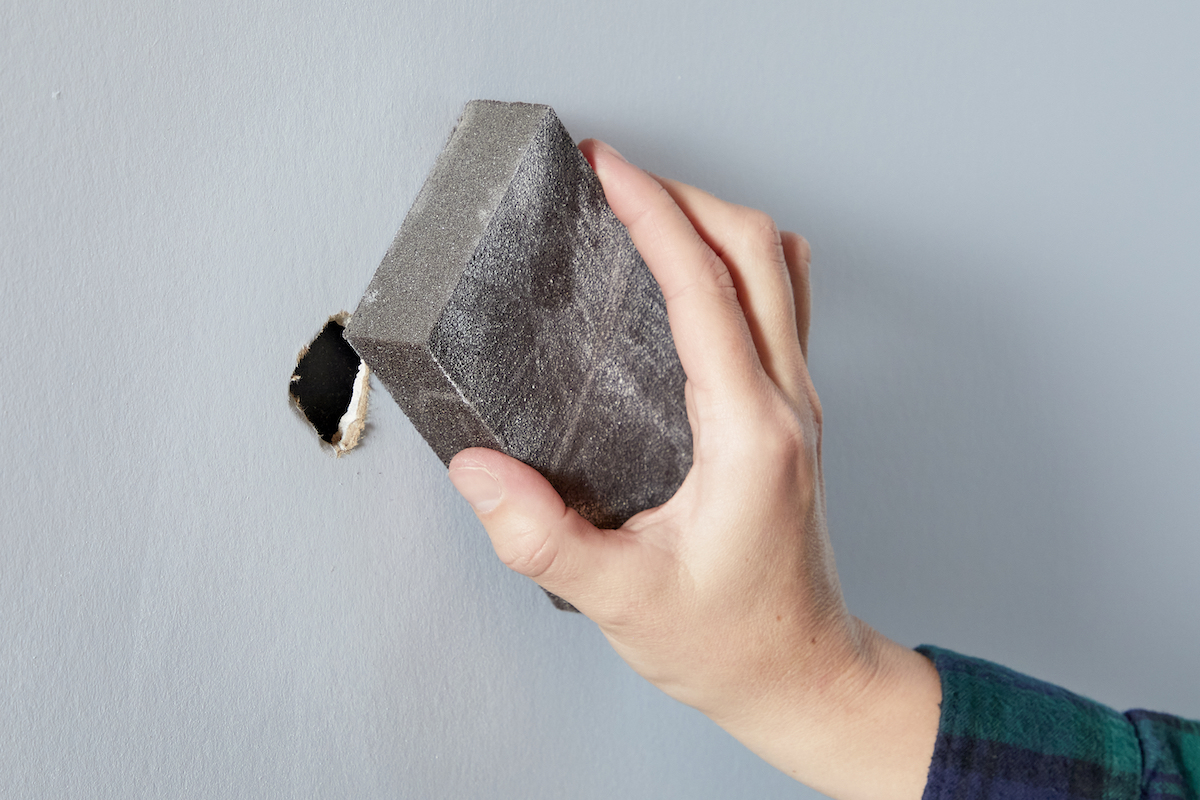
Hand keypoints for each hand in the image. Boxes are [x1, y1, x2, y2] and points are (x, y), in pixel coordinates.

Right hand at [447, 139, 940, 799]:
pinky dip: (739, 262)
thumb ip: (542, 537)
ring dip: (716, 220)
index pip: (705, 288)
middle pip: (758, 250)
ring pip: (778, 269)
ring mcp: (799, 404)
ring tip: (648, 206)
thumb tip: (478, 470)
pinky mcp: (793, 415)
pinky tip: (696, 271)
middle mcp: (786, 403)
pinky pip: (781, 306)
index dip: (654, 213)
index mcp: (749, 433)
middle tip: (613, 176)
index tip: (607, 169)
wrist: (803, 674)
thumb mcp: (622, 599)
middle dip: (684, 195)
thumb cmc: (728, 642)